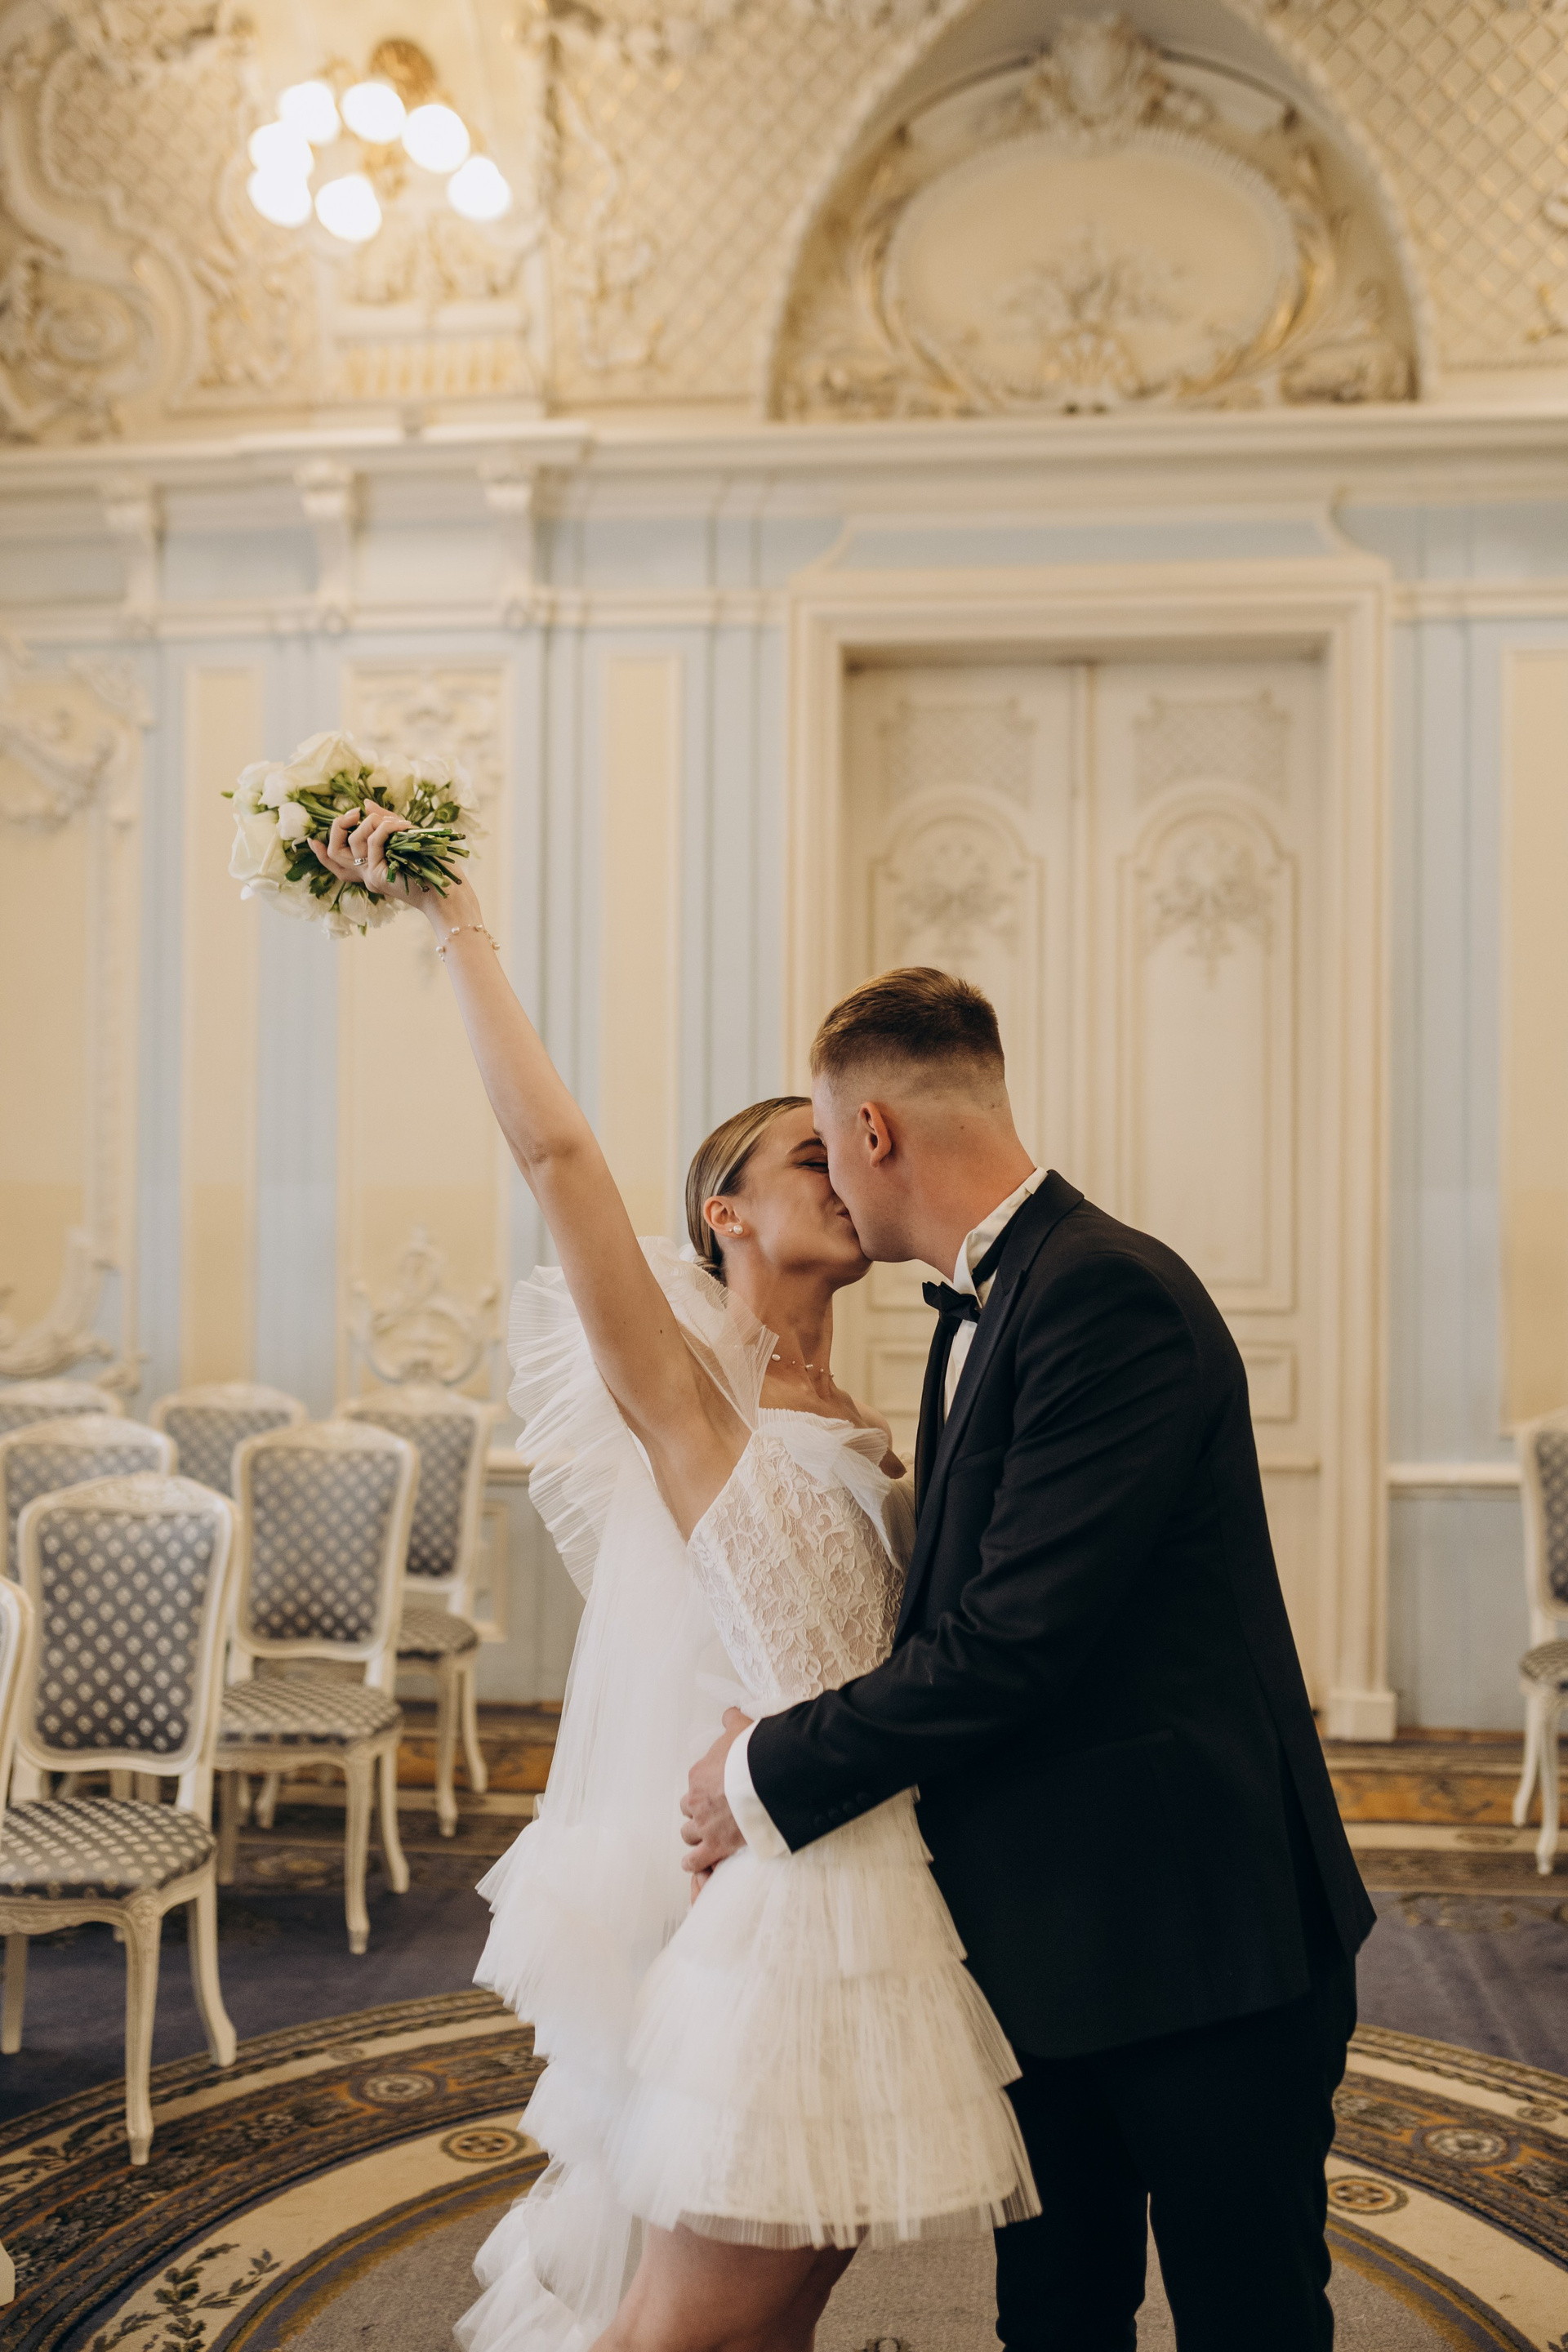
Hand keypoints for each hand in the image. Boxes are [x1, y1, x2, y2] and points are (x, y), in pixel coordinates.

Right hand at [311, 804, 435, 914]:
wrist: (447, 890)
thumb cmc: (431, 865)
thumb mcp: (403, 837)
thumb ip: (383, 822)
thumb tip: (365, 805)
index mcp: (369, 870)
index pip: (336, 865)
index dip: (321, 853)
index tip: (312, 839)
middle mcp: (366, 875)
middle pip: (335, 853)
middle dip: (338, 827)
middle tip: (354, 813)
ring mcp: (370, 876)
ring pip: (354, 841)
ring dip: (374, 821)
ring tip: (397, 821)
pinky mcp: (378, 874)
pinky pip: (373, 841)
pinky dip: (386, 827)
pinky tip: (403, 825)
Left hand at [680, 1707, 751, 1878]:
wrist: (770, 1778)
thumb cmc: (756, 1753)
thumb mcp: (742, 1729)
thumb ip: (731, 1721)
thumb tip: (729, 1713)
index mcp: (698, 1774)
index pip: (694, 1784)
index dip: (706, 1789)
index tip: (720, 1791)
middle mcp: (696, 1800)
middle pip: (688, 1809)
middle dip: (699, 1811)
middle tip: (716, 1813)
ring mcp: (705, 1825)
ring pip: (688, 1833)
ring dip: (697, 1835)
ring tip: (708, 1837)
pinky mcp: (716, 1846)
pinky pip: (695, 1860)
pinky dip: (694, 1862)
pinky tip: (697, 1862)